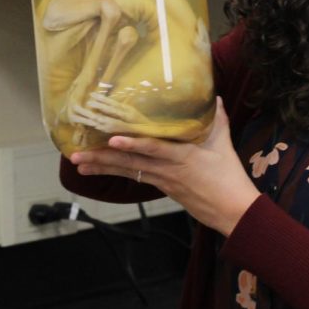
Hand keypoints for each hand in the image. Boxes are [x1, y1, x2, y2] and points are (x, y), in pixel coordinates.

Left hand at [68, 98, 259, 236]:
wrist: (232, 211)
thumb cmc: (230, 177)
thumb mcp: (224, 144)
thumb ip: (216, 119)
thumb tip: (214, 97)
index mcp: (183, 156)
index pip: (154, 149)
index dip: (132, 145)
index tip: (111, 140)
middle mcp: (168, 169)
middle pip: (130, 164)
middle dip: (101, 159)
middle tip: (76, 156)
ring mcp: (163, 180)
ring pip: (128, 172)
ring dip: (102, 168)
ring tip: (79, 166)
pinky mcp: (163, 188)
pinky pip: (136, 178)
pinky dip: (118, 173)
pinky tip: (100, 171)